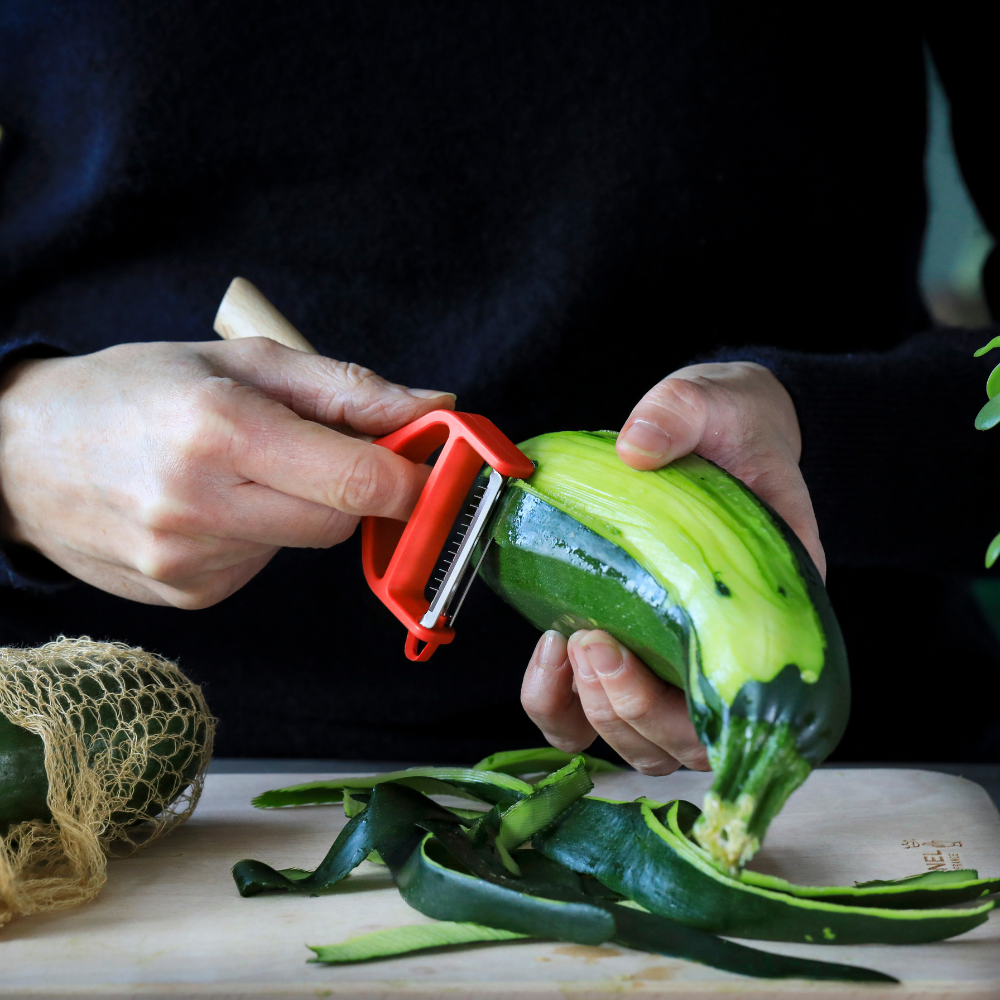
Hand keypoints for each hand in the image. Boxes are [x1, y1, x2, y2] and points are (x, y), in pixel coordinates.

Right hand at [0, 338, 454, 607]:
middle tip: (321, 450)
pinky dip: (260, 537)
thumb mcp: (243, 361)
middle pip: (341, 522)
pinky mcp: (186, 597)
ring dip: (297, 510)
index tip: (433, 468)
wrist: (23, 453)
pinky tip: (213, 507)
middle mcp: (200, 507)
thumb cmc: (138, 389)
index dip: (414, 481)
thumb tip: (437, 408)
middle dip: (352, 489)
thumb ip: (348, 388)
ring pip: (302, 546)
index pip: (360, 482)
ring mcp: (188, 564)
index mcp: (220, 432)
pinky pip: (263, 567)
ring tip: (239, 470)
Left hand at [521, 361, 817, 773]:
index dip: (690, 705)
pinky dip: (564, 709)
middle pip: (690, 740)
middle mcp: (732, 650)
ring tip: (566, 650)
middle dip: (632, 711)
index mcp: (771, 602)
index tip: (624, 646)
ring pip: (648, 746)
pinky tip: (548, 654)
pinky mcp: (634, 651)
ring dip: (599, 718)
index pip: (751, 698)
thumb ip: (680, 415)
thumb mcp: (712, 403)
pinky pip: (598, 718)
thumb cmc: (727, 426)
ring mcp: (681, 659)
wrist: (715, 428)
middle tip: (590, 645)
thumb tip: (636, 447)